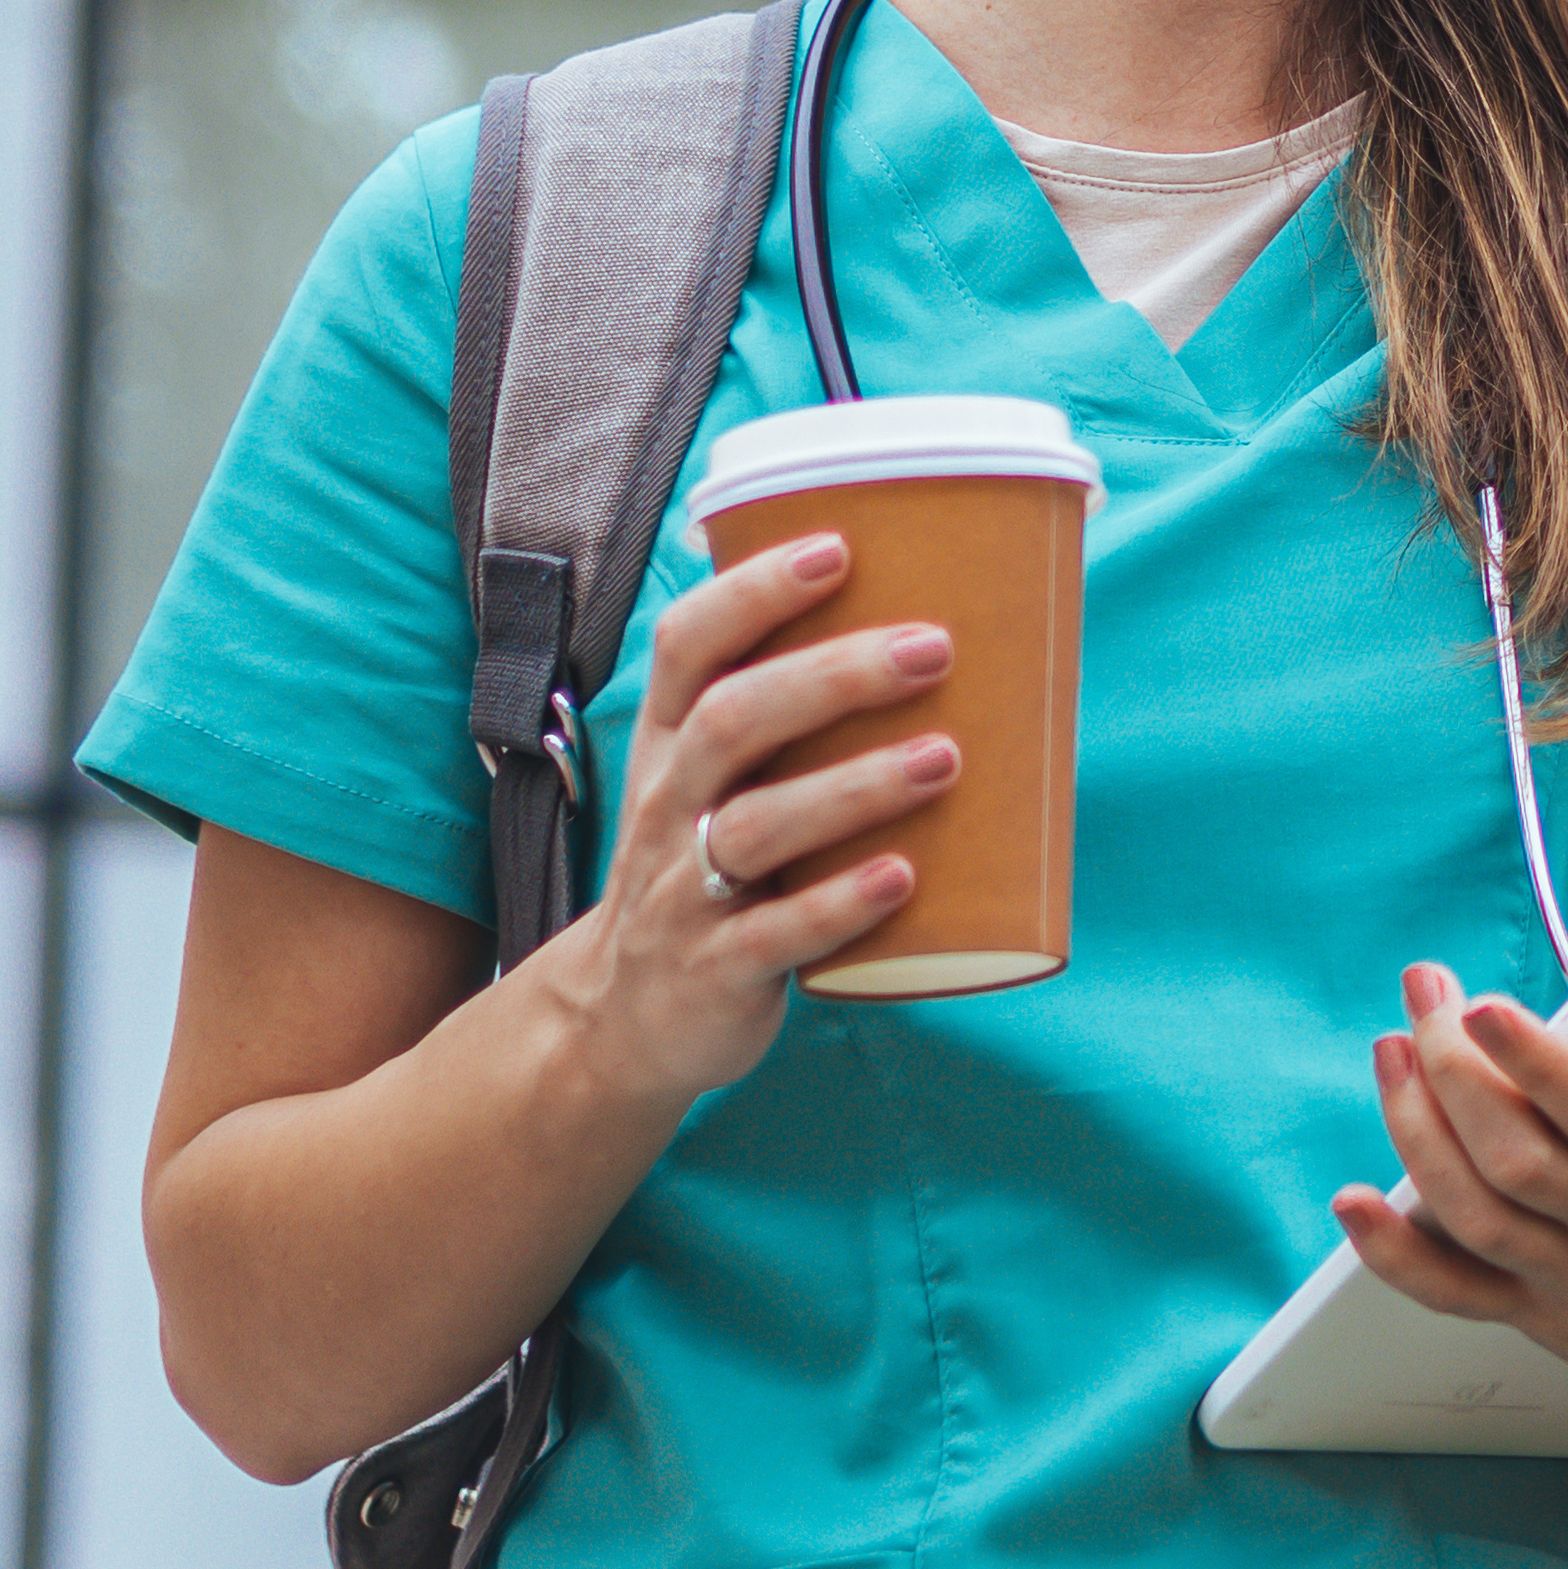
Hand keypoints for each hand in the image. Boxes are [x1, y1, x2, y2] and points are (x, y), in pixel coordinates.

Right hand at [539, 530, 952, 1100]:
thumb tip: (928, 627)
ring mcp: (685, 891)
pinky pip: (776, 934)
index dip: (752, 591)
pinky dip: (840, 903)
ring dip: (855, 785)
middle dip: (832, 676)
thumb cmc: (701, 874)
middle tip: (933, 648)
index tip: (836, 548)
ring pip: (756, 824)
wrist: (623, 1021)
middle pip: (732, 720)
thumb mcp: (711, 789)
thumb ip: (784, 723)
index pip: (687, 646)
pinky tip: (903, 876)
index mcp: (670, 745)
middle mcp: (668, 806)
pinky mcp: (716, 971)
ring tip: (944, 758)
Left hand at [1336, 942, 1567, 1483]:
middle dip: (1452, 1067)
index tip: (1484, 1007)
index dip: (1536, 1063)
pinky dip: (1394, 1255)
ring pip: (1474, 1209)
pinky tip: (1350, 1203)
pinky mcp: (1543, 1316)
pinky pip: (1455, 1292)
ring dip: (1415, 1132)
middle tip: (1422, 991)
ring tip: (1390, 1054)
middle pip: (1517, 1152)